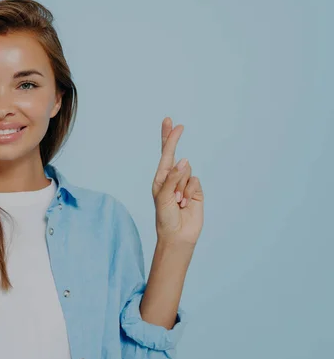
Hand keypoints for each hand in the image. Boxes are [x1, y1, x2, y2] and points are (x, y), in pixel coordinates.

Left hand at [152, 117, 203, 245]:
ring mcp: (185, 184)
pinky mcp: (196, 191)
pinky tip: (186, 204)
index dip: (168, 138)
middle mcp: (172, 179)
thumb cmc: (165, 217)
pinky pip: (195, 181)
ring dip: (181, 186)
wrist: (178, 235)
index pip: (165, 155)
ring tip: (177, 201)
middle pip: (175, 155)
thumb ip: (172, 178)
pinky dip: (190, 191)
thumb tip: (184, 160)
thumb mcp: (163, 197)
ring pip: (187, 171)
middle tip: (176, 124)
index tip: (170, 123)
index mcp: (160, 178)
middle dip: (173, 139)